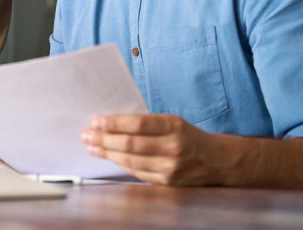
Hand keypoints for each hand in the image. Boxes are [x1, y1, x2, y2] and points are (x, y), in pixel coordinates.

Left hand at [81, 114, 225, 185]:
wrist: (217, 161)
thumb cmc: (188, 136)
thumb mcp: (171, 121)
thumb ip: (146, 123)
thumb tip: (111, 123)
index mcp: (174, 126)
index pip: (138, 124)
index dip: (114, 123)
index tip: (96, 121)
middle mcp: (173, 147)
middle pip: (131, 144)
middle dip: (104, 139)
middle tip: (86, 134)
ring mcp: (170, 168)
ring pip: (131, 161)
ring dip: (107, 153)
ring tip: (91, 146)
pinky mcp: (167, 182)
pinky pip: (137, 172)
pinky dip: (120, 164)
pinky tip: (108, 157)